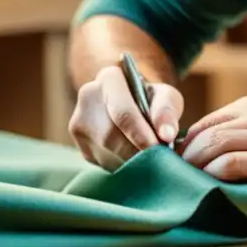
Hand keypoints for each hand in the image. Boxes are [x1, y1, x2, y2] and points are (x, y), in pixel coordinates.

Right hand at [68, 64, 183, 169]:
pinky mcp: (82, 147)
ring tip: (151, 159)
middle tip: (160, 160)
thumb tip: (166, 135)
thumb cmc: (152, 99)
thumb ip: (167, 111)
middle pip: (112, 136)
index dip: (140, 134)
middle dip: (137, 152)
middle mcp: (88, 97)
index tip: (158, 149)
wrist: (131, 104)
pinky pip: (104, 164)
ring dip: (131, 162)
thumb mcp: (166, 96)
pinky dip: (123, 167)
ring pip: (107, 153)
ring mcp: (79, 123)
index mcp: (109, 79)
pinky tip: (135, 160)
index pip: (122, 112)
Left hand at [178, 96, 246, 196]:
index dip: (187, 144)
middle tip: (178, 177)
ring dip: (198, 167)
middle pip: (206, 134)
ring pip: (216, 146)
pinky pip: (233, 163)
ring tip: (191, 184)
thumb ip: (242, 136)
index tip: (180, 164)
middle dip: (186, 158)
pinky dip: (217, 175)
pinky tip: (214, 186)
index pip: (206, 122)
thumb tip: (206, 159)